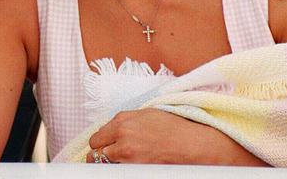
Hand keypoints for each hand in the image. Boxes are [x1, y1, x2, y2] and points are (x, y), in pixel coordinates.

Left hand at [84, 109, 265, 164]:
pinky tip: (131, 166)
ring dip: (110, 163)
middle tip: (110, 156)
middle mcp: (121, 138)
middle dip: (101, 155)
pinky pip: (118, 172)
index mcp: (122, 122)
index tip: (105, 146)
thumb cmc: (172, 128)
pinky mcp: (135, 169)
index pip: (96, 138)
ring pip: (105, 165)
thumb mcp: (146, 114)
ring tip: (123, 161)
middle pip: (95, 153)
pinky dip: (121, 169)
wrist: (191, 144)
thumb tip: (111, 131)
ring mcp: (127, 156)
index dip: (100, 143)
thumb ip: (124, 121)